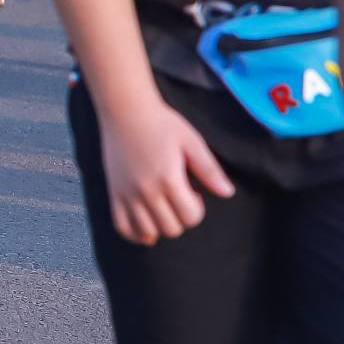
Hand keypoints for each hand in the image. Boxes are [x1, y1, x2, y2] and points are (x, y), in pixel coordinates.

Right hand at [96, 94, 236, 244]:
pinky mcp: (114, 193)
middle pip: (171, 228)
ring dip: (160, 225)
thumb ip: (209, 169)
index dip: (198, 208)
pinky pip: (122, 227)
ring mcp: (127, 194)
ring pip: (148, 232)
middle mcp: (146, 191)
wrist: (126, 110)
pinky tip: (145, 222)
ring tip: (163, 206)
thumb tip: (228, 193)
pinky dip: (135, 233)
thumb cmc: (162, 124)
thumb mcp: (192, 142)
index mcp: (168, 179)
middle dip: (181, 217)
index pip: (191, 217)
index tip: (194, 191)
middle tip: (178, 196)